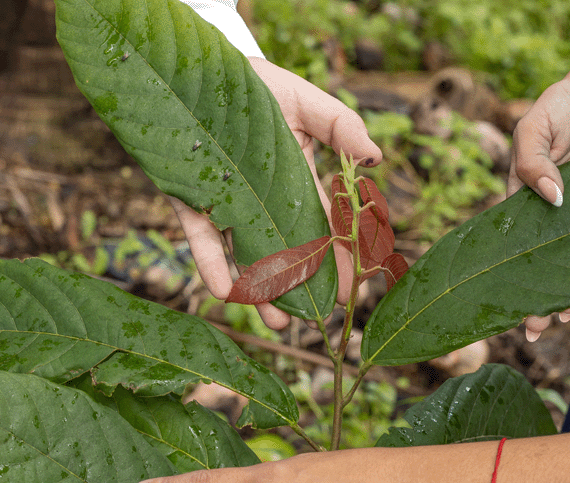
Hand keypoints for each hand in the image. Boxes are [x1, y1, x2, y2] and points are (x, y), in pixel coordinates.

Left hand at [170, 57, 381, 329]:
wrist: (199, 73)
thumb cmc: (258, 87)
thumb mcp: (306, 101)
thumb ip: (341, 125)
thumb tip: (376, 157)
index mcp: (296, 184)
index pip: (322, 228)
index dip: (336, 260)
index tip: (348, 290)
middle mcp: (263, 204)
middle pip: (287, 252)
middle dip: (303, 286)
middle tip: (316, 319)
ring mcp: (228, 208)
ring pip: (248, 257)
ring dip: (263, 291)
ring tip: (278, 322)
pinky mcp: (193, 205)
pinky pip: (203, 240)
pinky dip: (213, 265)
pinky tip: (226, 291)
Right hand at [509, 48, 569, 340]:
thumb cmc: (564, 105)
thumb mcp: (536, 125)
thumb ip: (533, 160)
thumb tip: (550, 197)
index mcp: (519, 204)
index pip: (506, 249)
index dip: (505, 278)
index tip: (505, 303)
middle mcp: (545, 218)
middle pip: (535, 266)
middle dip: (534, 299)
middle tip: (535, 328)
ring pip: (569, 264)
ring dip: (567, 293)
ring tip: (563, 317)